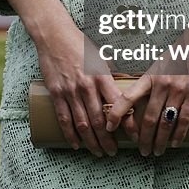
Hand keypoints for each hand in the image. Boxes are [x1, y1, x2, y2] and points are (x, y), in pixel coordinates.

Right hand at [34, 19, 138, 156]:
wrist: (54, 36)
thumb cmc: (81, 45)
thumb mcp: (102, 58)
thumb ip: (112, 76)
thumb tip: (128, 89)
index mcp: (102, 76)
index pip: (118, 105)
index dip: (127, 123)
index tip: (134, 136)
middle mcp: (87, 86)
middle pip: (100, 120)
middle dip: (108, 140)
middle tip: (113, 152)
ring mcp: (70, 91)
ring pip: (83, 124)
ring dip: (92, 142)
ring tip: (99, 152)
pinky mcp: (56, 93)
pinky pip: (64, 119)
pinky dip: (70, 135)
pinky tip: (77, 144)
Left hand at [105, 55, 188, 156]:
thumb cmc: (181, 53)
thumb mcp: (161, 64)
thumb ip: (151, 81)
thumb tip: (137, 99)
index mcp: (150, 76)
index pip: (128, 97)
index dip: (116, 114)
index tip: (109, 127)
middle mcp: (162, 83)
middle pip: (148, 118)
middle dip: (144, 139)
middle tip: (143, 151)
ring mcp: (179, 89)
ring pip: (165, 122)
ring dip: (160, 141)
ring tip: (157, 151)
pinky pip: (184, 119)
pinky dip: (178, 134)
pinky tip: (174, 143)